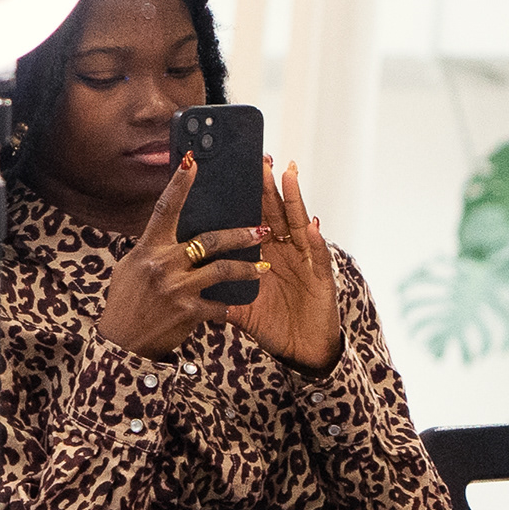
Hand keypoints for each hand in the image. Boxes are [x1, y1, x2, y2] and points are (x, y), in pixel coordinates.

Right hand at [99, 156, 253, 358]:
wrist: (121, 342)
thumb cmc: (126, 302)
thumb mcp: (131, 267)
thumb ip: (152, 248)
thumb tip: (168, 228)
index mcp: (148, 248)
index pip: (165, 209)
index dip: (179, 184)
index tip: (192, 162)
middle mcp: (162, 264)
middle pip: (209, 240)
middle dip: (240, 233)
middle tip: (262, 228)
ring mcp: (176, 288)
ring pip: (222, 270)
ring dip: (247, 268)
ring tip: (264, 267)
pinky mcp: (187, 312)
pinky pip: (219, 305)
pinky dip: (231, 304)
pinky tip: (241, 303)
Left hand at [231, 161, 345, 372]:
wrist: (301, 351)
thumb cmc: (273, 324)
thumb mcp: (242, 305)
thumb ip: (220, 291)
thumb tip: (186, 283)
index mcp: (266, 252)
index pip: (255, 217)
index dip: (248, 195)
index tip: (235, 169)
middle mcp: (286, 251)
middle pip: (276, 212)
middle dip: (268, 185)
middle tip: (259, 158)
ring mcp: (305, 261)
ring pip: (299, 224)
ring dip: (295, 199)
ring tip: (288, 174)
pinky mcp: (322, 278)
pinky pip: (318, 257)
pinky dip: (317, 242)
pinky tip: (313, 227)